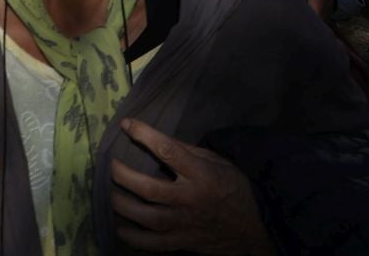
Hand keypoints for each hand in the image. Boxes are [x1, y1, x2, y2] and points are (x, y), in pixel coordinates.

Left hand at [110, 119, 269, 253]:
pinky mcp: (184, 242)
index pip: (168, 150)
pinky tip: (121, 229)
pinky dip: (135, 239)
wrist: (256, 228)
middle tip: (112, 166)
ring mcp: (186, 224)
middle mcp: (190, 199)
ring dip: (124, 206)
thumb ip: (189, 153)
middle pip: (149, 189)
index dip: (144, 135)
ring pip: (147, 218)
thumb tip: (159, 141)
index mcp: (201, 174)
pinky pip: (154, 244)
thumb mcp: (219, 162)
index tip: (126, 124)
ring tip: (113, 195)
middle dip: (124, 176)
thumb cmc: (236, 189)